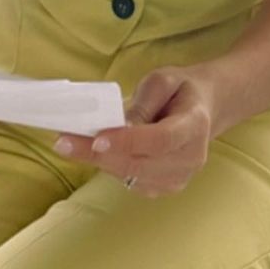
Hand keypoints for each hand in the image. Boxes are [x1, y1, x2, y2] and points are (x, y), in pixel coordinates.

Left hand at [52, 64, 215, 197]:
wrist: (205, 109)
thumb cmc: (182, 90)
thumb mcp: (165, 80)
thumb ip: (143, 102)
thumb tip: (117, 126)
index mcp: (195, 125)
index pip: (161, 140)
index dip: (129, 142)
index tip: (97, 139)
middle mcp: (191, 157)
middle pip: (139, 163)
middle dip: (99, 155)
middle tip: (64, 142)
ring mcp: (179, 178)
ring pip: (130, 176)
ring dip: (100, 161)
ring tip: (75, 143)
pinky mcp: (164, 189)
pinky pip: (130, 182)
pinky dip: (111, 167)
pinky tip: (102, 151)